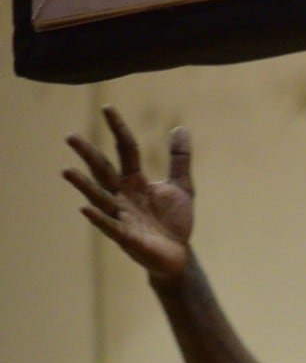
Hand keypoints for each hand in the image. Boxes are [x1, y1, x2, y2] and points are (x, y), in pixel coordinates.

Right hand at [64, 107, 194, 278]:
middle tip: (70, 136)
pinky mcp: (125, 236)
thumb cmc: (174, 220)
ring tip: (66, 171)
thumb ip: (179, 159)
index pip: (125, 149)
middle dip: (88, 154)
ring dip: (83, 185)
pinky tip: (84, 208)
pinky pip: (109, 226)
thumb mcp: (181, 186)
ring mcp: (121, 215)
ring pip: (99, 197)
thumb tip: (181, 128)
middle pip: (103, 170)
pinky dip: (98, 218)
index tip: (107, 108)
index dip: (118, 129)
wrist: (178, 255)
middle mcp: (122, 194)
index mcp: (135, 180)